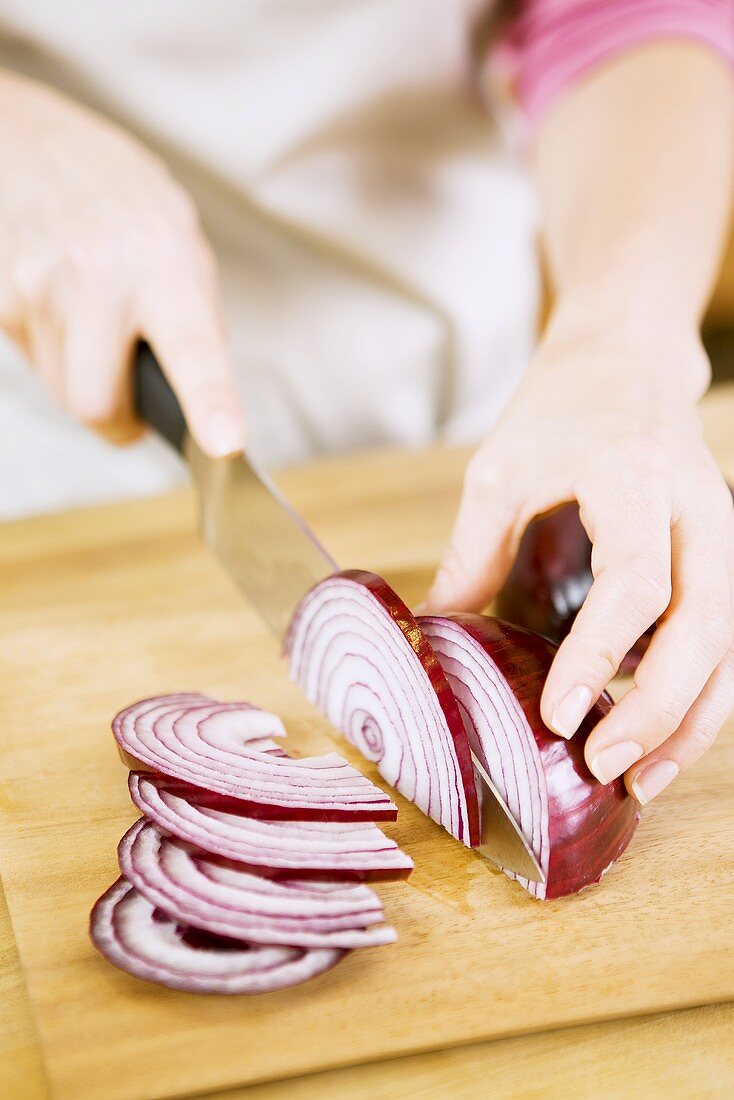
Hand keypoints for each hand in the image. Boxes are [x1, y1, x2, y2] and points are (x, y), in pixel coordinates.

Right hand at [0, 71, 243, 453]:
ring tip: (90, 317)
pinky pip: (30, 359)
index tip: (224, 444)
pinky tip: (57, 301)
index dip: (209, 403)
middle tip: (132, 397)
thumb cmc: (119, 198)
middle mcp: (97, 273)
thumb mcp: (180, 241)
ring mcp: (36, 283)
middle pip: (96, 404)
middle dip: (116, 417)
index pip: (193, 349)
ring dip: (80, 375)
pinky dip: (48, 348)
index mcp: (162, 261)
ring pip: (60, 390)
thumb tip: (202, 396)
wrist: (29, 139)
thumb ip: (194, 317)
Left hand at [424, 309, 733, 803]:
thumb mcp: (500, 470)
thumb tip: (431, 633)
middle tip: (605, 766)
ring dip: (691, 720)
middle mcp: (698, 511)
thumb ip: (473, 553)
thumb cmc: (561, 408)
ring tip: (642, 782)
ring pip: (728, 644)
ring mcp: (721, 535)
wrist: (626, 361)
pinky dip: (698, 696)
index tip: (556, 714)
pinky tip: (660, 741)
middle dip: (659, 709)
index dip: (599, 654)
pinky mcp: (721, 557)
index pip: (635, 582)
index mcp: (638, 479)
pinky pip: (722, 638)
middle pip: (704, 626)